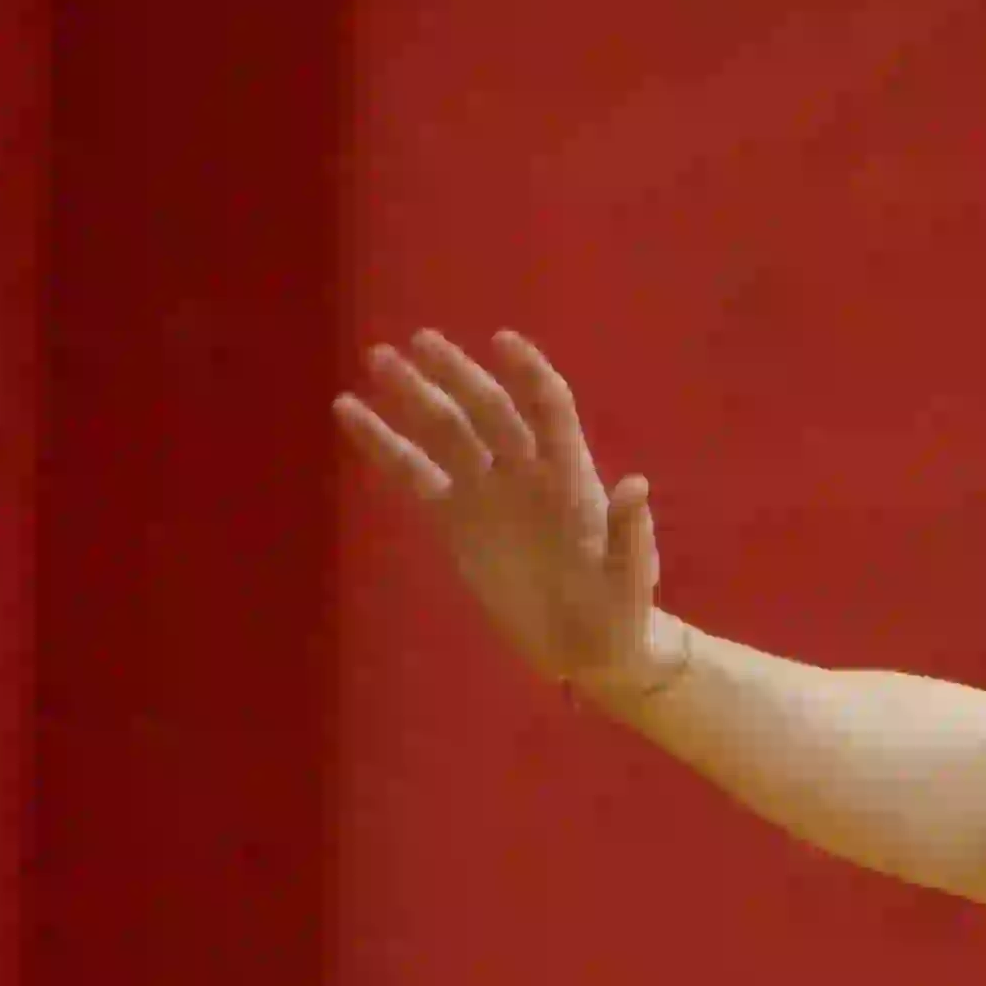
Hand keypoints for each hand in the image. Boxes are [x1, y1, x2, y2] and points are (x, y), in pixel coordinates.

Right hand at [332, 327, 671, 703]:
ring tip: (376, 357)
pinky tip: (349, 411)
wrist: (586, 644)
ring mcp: (487, 492)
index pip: (549, 408)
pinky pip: (413, 475)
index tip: (501, 341)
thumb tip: (636, 484)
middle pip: (489, 409)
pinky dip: (383, 445)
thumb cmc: (620, 606)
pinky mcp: (455, 520)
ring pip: (446, 432)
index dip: (529, 373)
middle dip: (456, 374)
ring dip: (414, 395)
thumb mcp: (630, 575)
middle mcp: (525, 471)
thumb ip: (630, 532)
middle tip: (418, 340)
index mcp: (571, 476)